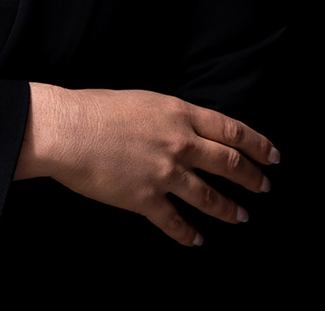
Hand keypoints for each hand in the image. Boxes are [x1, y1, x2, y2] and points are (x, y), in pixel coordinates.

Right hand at [15, 84, 278, 245]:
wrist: (67, 130)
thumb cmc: (96, 109)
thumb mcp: (143, 100)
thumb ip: (170, 116)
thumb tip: (187, 129)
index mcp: (178, 113)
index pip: (230, 129)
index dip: (256, 144)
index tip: (272, 156)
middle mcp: (179, 143)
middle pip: (229, 163)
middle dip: (252, 178)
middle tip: (264, 187)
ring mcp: (165, 174)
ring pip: (209, 197)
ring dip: (229, 210)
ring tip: (241, 217)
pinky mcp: (146, 200)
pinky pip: (176, 222)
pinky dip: (189, 235)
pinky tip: (196, 241)